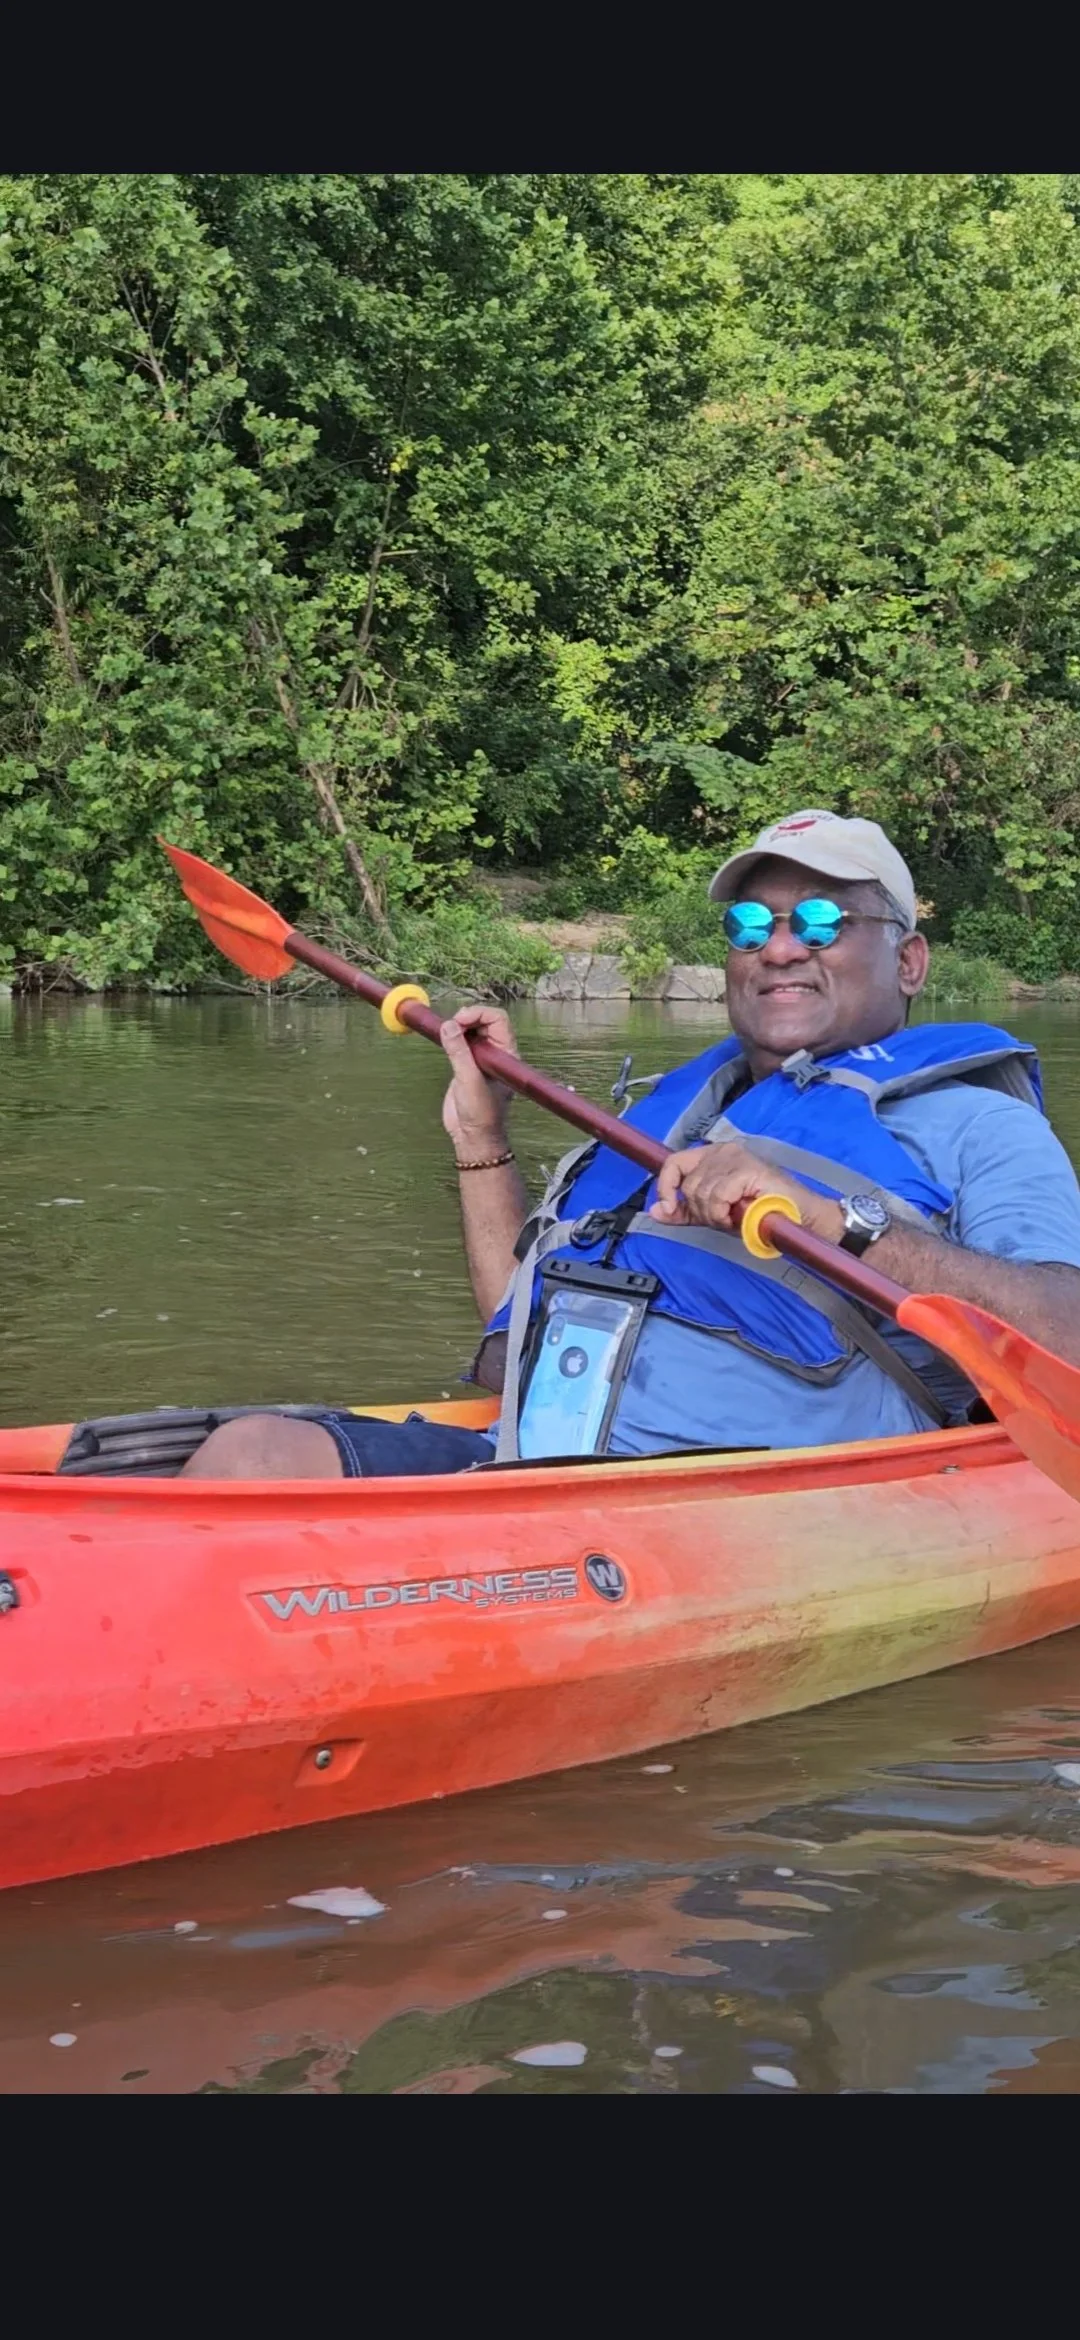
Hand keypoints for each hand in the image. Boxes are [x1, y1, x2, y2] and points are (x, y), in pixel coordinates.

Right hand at [440, 1003, 518, 1157]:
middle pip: (485, 1021)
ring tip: (445, 1033)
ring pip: (472, 1030)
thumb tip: (448, 1025)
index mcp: (506, 1054)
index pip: (498, 1020)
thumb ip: (458, 1051)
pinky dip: (452, 1037)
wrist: (472, 1136)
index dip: (479, 1014)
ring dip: (458, 1026)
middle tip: (450, 1026)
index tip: (460, 1021)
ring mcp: (481, 1059)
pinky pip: (461, 1043)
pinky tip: (443, 1039)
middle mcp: (496, 1053)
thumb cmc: (481, 1113)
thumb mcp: (468, 1080)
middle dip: (467, 1018)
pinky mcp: (467, 1065)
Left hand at [649, 1140, 844, 1244]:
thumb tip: (655, 1211)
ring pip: (702, 1192)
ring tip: (735, 1218)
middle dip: (701, 1211)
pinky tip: (740, 1215)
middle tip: (723, 1219)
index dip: (666, 1187)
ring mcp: (736, 1157)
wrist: (799, 1217)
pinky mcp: (747, 1168)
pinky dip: (724, 1212)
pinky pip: (718, 1195)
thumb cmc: (761, 1214)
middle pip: (689, 1184)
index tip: (669, 1208)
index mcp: (713, 1156)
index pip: (674, 1163)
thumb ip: (685, 1211)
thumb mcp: (715, 1214)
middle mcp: (723, 1150)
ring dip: (715, 1215)